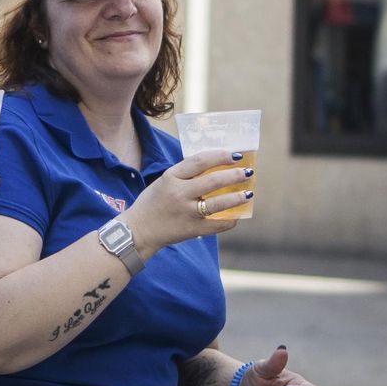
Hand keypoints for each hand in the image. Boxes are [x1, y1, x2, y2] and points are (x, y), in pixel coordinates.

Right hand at [121, 149, 251, 256]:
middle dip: (234, 175)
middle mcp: (179, 193)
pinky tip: (236, 216)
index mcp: (171, 177)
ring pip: (218, 203)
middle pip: (213, 181)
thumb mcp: (164, 181)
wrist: (138, 231)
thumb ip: (185, 174)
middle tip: (247, 172)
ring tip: (248, 193)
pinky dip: (229, 221)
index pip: (200, 161)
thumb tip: (215, 166)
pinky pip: (216, 225)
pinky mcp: (191, 230)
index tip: (235, 155)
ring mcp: (186, 213)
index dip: (220, 156)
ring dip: (236, 198)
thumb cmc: (153, 203)